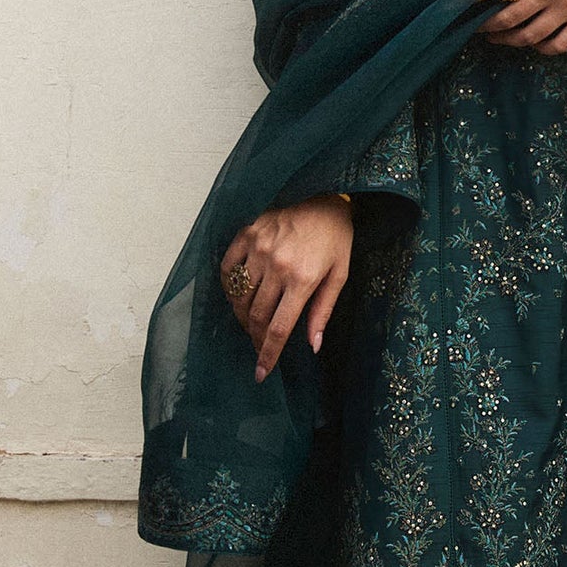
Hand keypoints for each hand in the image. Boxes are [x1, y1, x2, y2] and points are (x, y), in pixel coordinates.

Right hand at [220, 195, 352, 383]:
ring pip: (239, 296)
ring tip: (251, 323)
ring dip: (242, 316)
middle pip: (256, 316)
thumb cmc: (336, 237)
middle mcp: (278, 265)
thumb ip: (323, 311)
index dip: (267, 354)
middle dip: (255, 338)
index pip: (278, 328)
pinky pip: (227, 269)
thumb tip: (312, 345)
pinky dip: (229, 287)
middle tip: (259, 347)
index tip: (261, 374)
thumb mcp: (339, 275)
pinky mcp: (246, 233)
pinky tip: (238, 295)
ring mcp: (259, 248)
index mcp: (303, 279)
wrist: (324, 193)